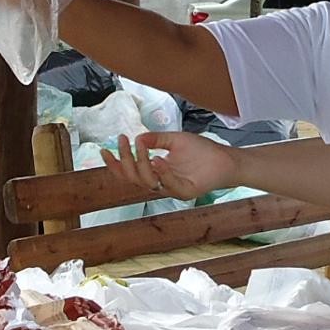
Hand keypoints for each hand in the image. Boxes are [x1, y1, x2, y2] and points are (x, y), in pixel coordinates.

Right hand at [106, 131, 238, 201]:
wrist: (225, 159)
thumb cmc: (201, 151)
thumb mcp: (174, 139)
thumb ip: (156, 139)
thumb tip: (138, 137)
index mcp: (155, 173)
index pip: (129, 173)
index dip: (114, 164)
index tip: (104, 150)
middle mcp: (160, 183)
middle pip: (133, 178)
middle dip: (124, 160)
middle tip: (123, 141)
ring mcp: (172, 190)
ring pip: (147, 182)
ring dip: (141, 164)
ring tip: (142, 146)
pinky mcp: (185, 192)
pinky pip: (168, 185)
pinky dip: (162, 172)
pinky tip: (159, 159)